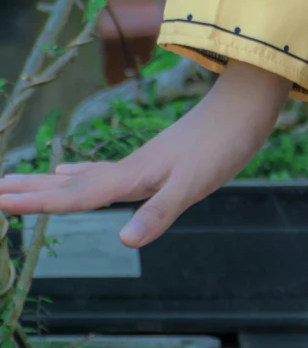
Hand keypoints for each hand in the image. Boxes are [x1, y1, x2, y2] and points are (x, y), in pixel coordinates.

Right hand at [0, 60, 291, 246]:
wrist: (244, 106)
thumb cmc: (222, 144)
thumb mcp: (194, 184)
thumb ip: (160, 212)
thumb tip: (124, 241)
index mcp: (131, 177)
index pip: (74, 196)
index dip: (36, 203)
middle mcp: (128, 169)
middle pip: (68, 185)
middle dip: (29, 191)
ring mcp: (139, 163)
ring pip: (82, 178)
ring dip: (48, 184)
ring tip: (17, 185)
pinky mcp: (153, 160)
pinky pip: (103, 172)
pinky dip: (80, 175)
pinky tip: (71, 172)